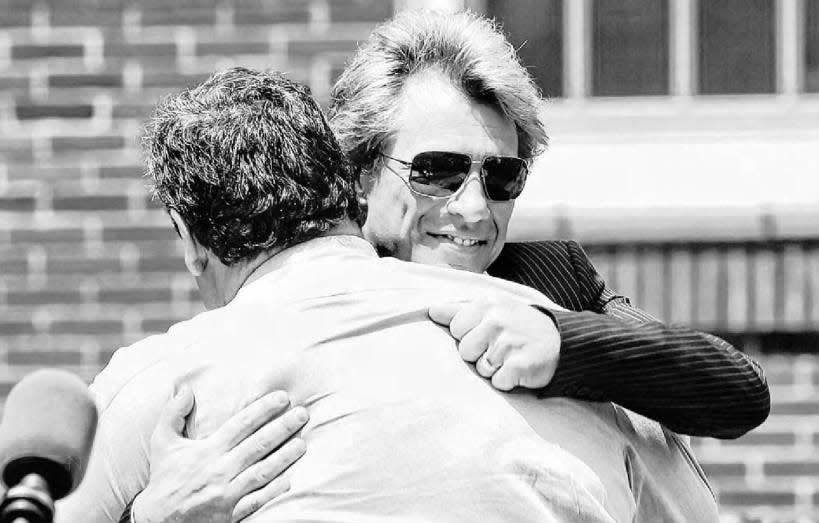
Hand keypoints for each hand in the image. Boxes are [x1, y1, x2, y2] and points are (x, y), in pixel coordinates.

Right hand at [133, 387, 307, 522]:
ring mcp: (228, 493)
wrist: (157, 520)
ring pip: (263, 472)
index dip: (263, 409)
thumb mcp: (163, 442)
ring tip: (302, 443)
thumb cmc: (164, 477)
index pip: (241, 424)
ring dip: (285, 457)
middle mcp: (220, 469)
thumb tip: (185, 388)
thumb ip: (173, 413)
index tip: (282, 397)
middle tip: (302, 414)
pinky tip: (291, 479)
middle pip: (258, 445)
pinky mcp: (232, 513)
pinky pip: (258, 501)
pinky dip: (274, 490)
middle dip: (282, 428)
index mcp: (208, 450)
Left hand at [429, 299, 560, 390]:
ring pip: (480, 368)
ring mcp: (508, 343)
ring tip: (511, 357)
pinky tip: (519, 369)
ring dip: (494, 368)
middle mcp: (497, 320)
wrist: (563, 341)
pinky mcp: (519, 365)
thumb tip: (431, 310)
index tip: (487, 333)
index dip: (469, 335)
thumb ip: (460, 309)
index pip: (456, 327)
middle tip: (501, 347)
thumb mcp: (494, 308)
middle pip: (464, 350)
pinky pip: (497, 382)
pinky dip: (507, 380)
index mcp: (487, 303)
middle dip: (479, 354)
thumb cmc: (520, 325)